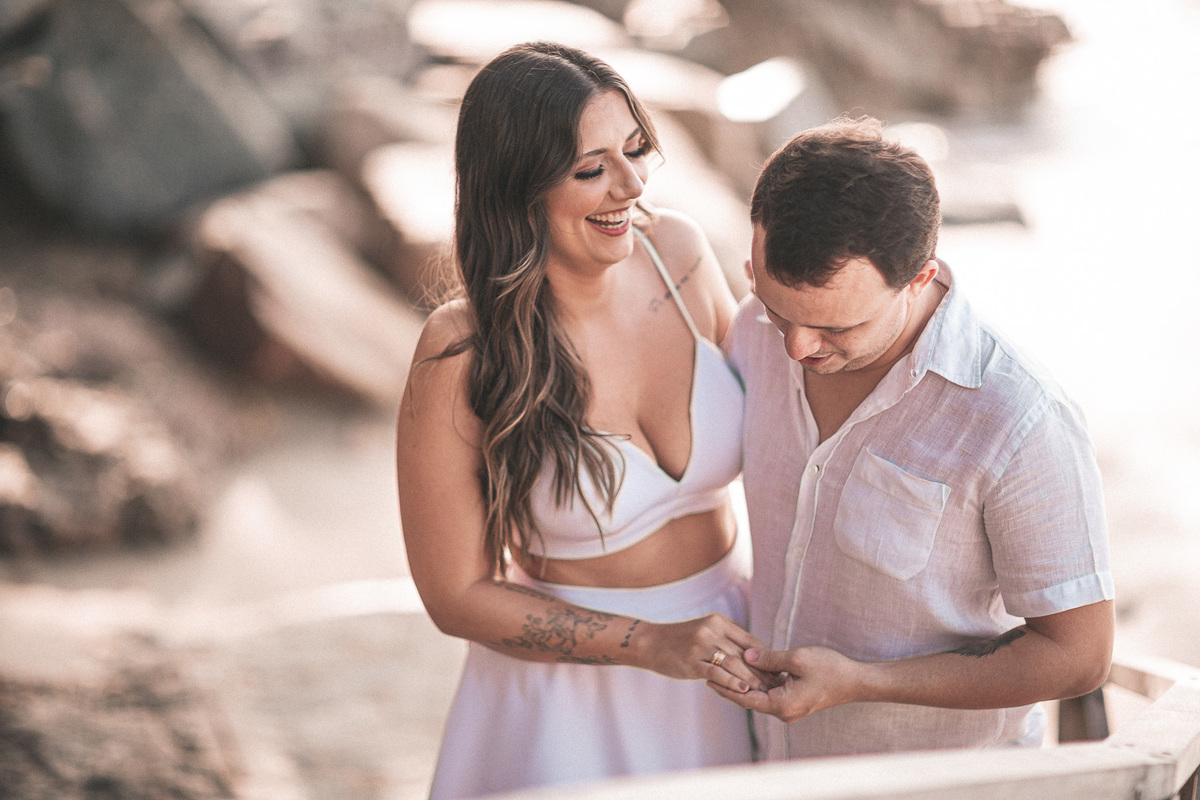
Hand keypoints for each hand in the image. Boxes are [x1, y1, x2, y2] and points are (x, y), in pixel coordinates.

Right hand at [634, 613, 771, 693]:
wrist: (650, 642)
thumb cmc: (681, 640)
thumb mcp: (706, 631)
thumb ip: (727, 639)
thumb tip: (755, 655)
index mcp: (719, 621)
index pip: (751, 641)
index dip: (767, 658)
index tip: (777, 672)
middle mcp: (712, 630)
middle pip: (745, 654)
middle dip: (763, 672)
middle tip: (776, 686)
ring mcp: (701, 646)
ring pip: (734, 664)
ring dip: (751, 680)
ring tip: (764, 692)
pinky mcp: (691, 661)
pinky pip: (716, 673)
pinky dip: (731, 682)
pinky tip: (742, 691)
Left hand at [708, 645, 863, 721]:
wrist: (857, 681)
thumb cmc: (831, 669)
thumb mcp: (797, 658)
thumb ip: (770, 659)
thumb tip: (746, 656)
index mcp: (782, 705)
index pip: (746, 698)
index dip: (725, 688)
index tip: (708, 678)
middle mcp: (784, 711)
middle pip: (750, 698)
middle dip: (730, 685)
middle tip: (709, 672)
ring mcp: (790, 707)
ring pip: (760, 695)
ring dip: (744, 683)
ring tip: (722, 671)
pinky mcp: (795, 701)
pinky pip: (771, 693)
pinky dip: (758, 683)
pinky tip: (747, 672)